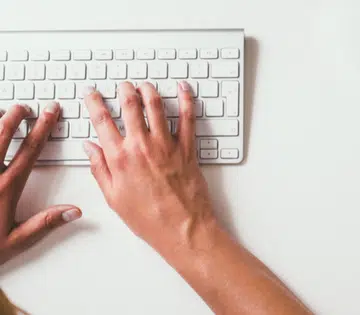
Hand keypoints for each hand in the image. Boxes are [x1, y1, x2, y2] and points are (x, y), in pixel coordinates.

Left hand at [0, 103, 81, 264]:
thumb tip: (74, 211)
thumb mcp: (15, 240)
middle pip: (2, 135)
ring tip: (1, 111)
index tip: (50, 113)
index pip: (30, 150)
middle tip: (23, 106)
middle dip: (15, 116)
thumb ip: (45, 223)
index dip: (43, 128)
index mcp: (6, 188)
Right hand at [82, 82, 215, 252]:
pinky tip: (183, 88)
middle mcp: (142, 146)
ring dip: (149, 90)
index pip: (102, 120)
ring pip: (156, 106)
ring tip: (145, 85)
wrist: (183, 229)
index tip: (91, 93)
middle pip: (130, 106)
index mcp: (120, 158)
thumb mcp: (114, 198)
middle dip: (124, 90)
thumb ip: (99, 169)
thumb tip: (89, 148)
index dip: (94, 102)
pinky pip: (188, 118)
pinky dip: (186, 100)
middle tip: (122, 85)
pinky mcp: (188, 148)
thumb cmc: (149, 218)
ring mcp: (167, 145)